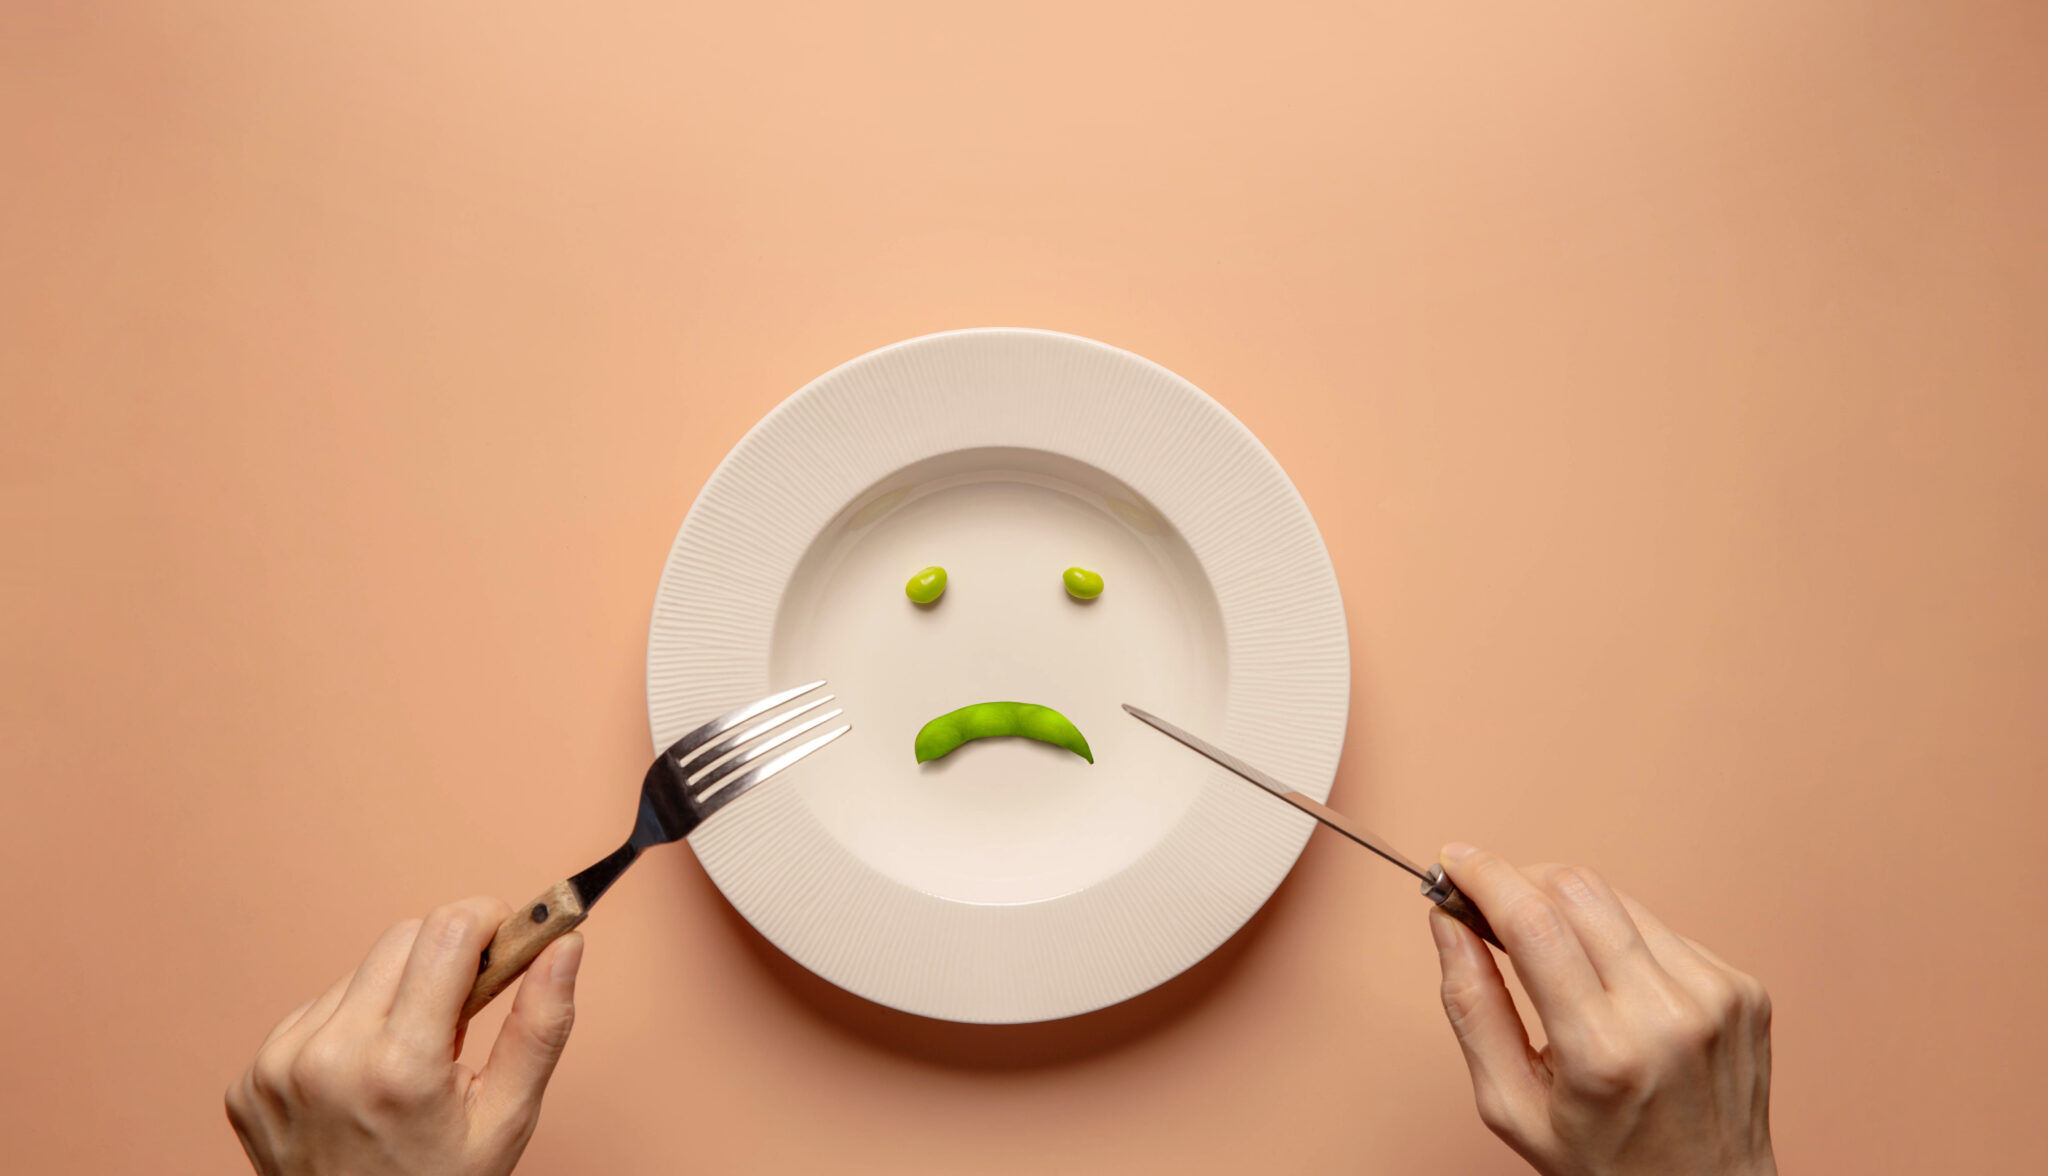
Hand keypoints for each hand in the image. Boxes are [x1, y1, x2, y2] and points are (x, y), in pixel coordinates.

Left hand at [226, 898, 582, 1175]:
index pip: (448, 932)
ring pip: (359, 972)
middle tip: (470, 1006)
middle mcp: (327, 1057)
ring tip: (413, 1055)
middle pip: (404, 938)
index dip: (489, 920)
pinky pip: (316, 1009)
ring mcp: (278, 1066)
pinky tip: (367, 1075)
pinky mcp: (251, 1076)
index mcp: (399, 1066)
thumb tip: (565, 943)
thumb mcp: (506, 1119)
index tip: (510, 934)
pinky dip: (352, 1026)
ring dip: (397, 993)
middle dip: (449, 956)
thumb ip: (541, 1026)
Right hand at [1429, 845, 1773, 1175]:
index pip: (1533, 923)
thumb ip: (1472, 1008)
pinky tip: (1616, 990)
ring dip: (1571, 911)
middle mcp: (1668, 1014)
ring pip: (1619, 902)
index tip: (1453, 861)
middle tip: (1490, 905)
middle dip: (1521, 881)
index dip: (1485, 877)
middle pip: (1578, 889)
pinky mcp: (1744, 988)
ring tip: (1557, 962)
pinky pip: (1661, 931)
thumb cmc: (1604, 1163)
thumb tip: (1447, 924)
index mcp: (1602, 1052)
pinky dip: (1622, 942)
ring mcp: (1716, 996)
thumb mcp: (1512, 1108)